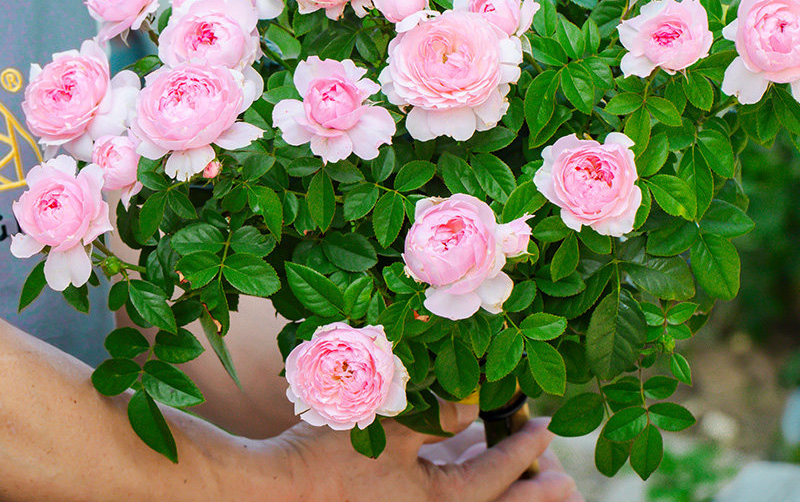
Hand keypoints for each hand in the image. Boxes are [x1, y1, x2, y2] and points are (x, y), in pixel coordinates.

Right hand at [273, 403, 580, 501]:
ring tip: (536, 475)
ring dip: (507, 491)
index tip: (544, 426)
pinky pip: (453, 498)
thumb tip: (476, 403)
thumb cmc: (332, 457)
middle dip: (535, 490)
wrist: (278, 491)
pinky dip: (471, 483)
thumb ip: (439, 413)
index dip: (524, 447)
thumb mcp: (390, 425)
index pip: (497, 475)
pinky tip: (472, 457)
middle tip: (559, 473)